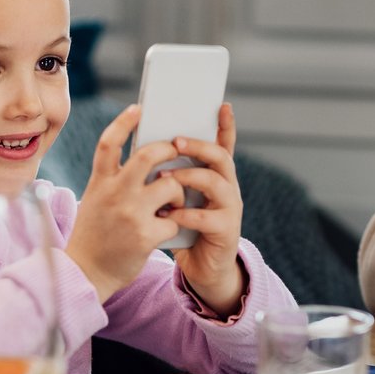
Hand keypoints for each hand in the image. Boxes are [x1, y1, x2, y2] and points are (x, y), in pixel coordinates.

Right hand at [65, 104, 186, 300]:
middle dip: (168, 150)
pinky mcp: (145, 235)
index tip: (139, 109)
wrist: (86, 273)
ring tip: (173, 203)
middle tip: (175, 152)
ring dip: (178, 192)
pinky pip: (175, 219)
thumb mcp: (95, 200)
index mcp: (99, 182)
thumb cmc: (95, 235)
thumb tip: (145, 159)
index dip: (125, 122)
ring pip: (170, 185)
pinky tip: (167, 230)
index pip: (109, 143)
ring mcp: (130, 214)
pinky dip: (176, 223)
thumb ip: (114, 181)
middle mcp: (113, 194)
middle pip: (148, 155)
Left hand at [168, 104, 245, 316]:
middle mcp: (227, 188)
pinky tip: (169, 215)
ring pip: (216, 182)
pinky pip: (206, 217)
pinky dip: (185, 214)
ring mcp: (230, 208)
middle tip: (175, 141)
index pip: (223, 144)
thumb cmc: (183, 229)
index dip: (225, 125)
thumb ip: (168, 177)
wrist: (201, 269)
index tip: (222, 104)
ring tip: (165, 178)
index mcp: (215, 176)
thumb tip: (144, 149)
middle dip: (198, 146)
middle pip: (220, 157)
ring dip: (189, 177)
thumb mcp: (176, 198)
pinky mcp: (226, 231)